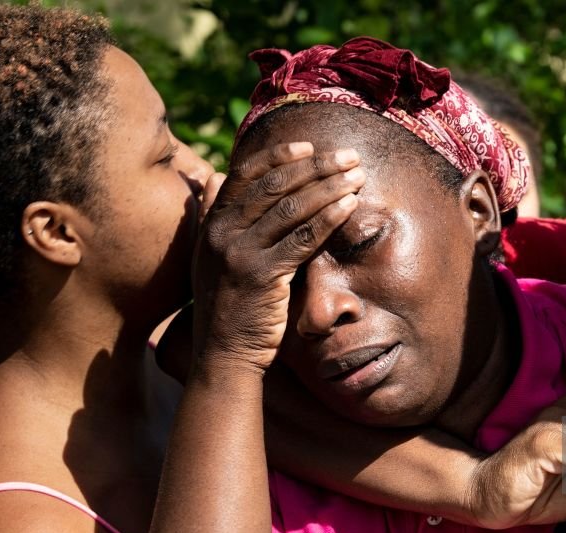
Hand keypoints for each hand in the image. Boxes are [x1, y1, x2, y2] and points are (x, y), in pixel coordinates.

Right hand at [191, 143, 365, 374]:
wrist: (223, 354)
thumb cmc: (226, 306)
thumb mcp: (208, 256)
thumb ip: (211, 215)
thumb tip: (211, 175)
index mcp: (211, 223)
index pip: (247, 174)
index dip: (280, 156)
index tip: (310, 146)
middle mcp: (222, 232)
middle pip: (275, 185)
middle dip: (316, 166)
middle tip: (349, 156)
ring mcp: (239, 252)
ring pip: (292, 208)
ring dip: (330, 187)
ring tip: (357, 176)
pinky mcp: (261, 275)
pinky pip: (303, 238)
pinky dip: (329, 218)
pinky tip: (350, 206)